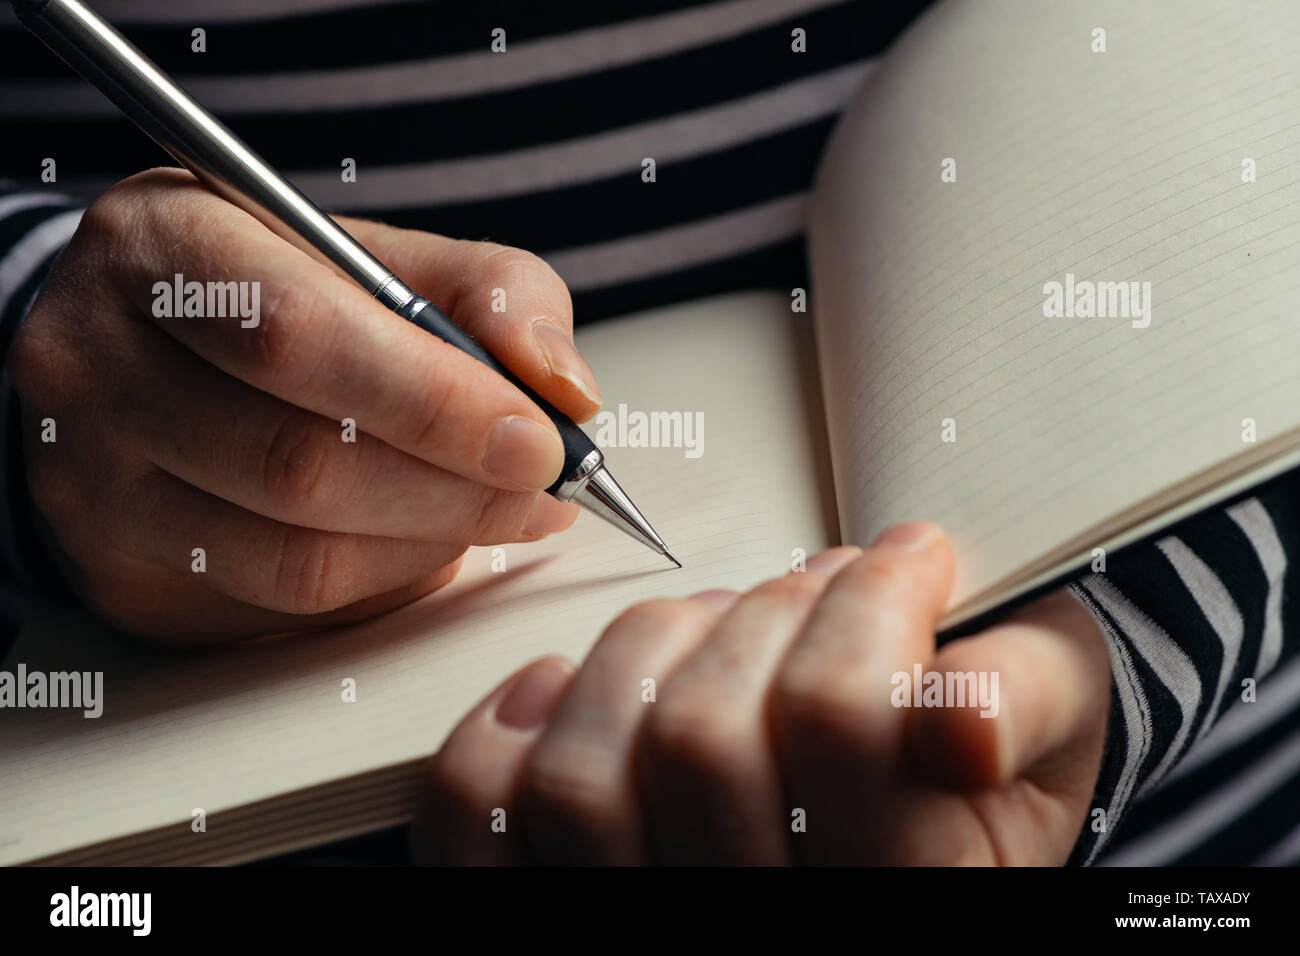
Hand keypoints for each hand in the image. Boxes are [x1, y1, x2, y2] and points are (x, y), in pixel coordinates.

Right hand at [7, 168, 600, 643]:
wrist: (136, 351)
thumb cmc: (274, 296)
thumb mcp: (376, 254)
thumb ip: (488, 294)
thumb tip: (564, 389)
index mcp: (162, 247)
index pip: (297, 336)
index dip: (434, 401)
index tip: (538, 439)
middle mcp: (97, 366)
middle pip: (297, 465)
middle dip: (453, 490)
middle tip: (542, 491)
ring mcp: (94, 485)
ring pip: (294, 558)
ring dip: (430, 546)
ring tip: (496, 512)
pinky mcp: (123, 575)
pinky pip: (284, 608)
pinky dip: (383, 583)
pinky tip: (423, 542)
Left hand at [411, 523, 1111, 864]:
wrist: (897, 831)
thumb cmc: (959, 781)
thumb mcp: (1044, 738)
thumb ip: (1026, 701)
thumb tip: (963, 718)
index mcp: (898, 889)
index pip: (840, 723)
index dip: (871, 604)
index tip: (909, 562)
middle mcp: (752, 921)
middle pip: (701, 739)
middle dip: (768, 612)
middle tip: (817, 586)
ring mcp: (639, 909)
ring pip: (583, 777)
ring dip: (645, 653)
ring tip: (712, 630)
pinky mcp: (547, 883)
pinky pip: (481, 811)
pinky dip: (510, 723)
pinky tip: (579, 685)